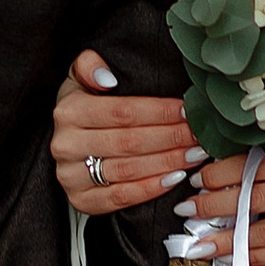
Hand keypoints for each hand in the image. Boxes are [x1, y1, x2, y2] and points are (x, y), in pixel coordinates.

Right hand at [52, 51, 195, 214]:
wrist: (67, 146)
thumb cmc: (83, 109)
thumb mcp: (80, 80)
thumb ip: (89, 65)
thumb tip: (107, 77)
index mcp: (68, 111)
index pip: (122, 111)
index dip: (158, 112)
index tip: (187, 110)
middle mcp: (66, 145)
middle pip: (129, 141)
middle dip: (170, 138)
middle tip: (198, 135)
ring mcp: (71, 176)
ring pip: (128, 170)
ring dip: (167, 163)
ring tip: (194, 154)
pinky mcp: (81, 200)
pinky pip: (121, 197)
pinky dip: (151, 188)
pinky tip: (174, 178)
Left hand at [177, 147, 264, 265]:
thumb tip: (231, 171)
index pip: (255, 164)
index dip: (223, 173)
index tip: (198, 179)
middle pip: (253, 198)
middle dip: (214, 206)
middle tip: (189, 211)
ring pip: (263, 231)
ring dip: (226, 238)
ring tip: (200, 243)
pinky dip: (255, 257)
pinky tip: (232, 258)